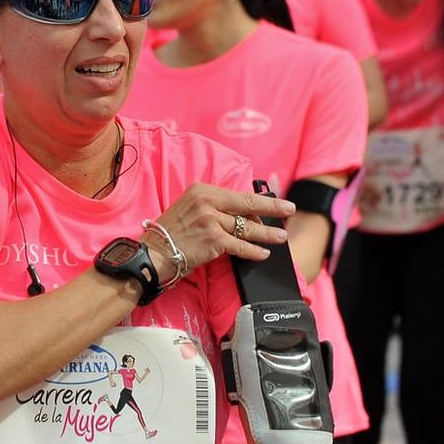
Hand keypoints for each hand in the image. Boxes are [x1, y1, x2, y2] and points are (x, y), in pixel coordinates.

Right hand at [146, 183, 293, 279]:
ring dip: (266, 233)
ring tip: (280, 237)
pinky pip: (240, 245)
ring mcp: (211, 220)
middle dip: (272, 208)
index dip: (262, 199)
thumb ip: (215, 207)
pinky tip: (263, 253)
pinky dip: (253, 251)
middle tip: (289, 210)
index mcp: (202, 190)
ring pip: (247, 227)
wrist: (154, 252)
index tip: (278, 201)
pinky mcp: (214, 240)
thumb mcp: (190, 208)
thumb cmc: (171, 233)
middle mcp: (207, 202)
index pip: (239, 195)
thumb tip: (245, 215)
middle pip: (248, 205)